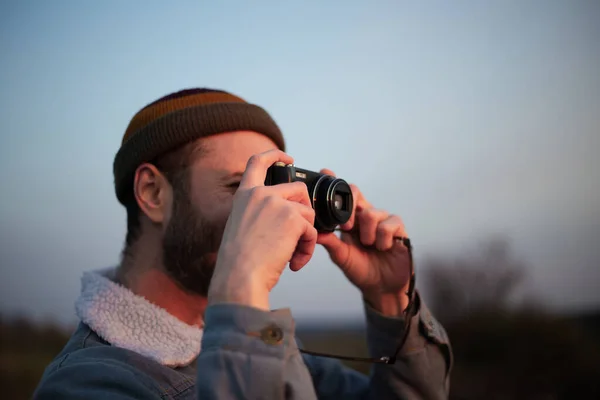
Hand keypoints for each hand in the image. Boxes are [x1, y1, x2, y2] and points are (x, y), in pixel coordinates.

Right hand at [208, 150, 318, 310]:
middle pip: (298, 189)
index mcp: (244, 196)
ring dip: (306, 236)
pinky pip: (312, 231)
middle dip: (305, 211)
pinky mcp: (293, 218)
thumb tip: (288, 216)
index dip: (275, 156)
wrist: (239, 278)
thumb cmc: (239, 263)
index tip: (289, 159)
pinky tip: (294, 263)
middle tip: (299, 234)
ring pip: (308, 212)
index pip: (258, 162)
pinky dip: (308, 249)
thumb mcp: (242, 228)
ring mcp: (277, 203)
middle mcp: (260, 194)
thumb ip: (259, 214)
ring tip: (293, 256)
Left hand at [317, 169, 410, 315]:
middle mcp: (365, 216)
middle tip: (346, 227)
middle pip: (357, 192)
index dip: (335, 183)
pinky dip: (382, 237)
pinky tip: (382, 248)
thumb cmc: (361, 269)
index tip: (326, 173)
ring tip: (367, 245)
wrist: (381, 288)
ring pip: (372, 212)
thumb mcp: (341, 256)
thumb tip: (314, 231)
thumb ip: (330, 242)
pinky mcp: (399, 230)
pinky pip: (389, 224)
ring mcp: (383, 221)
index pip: (342, 195)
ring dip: (366, 232)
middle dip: (349, 206)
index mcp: (350, 219)